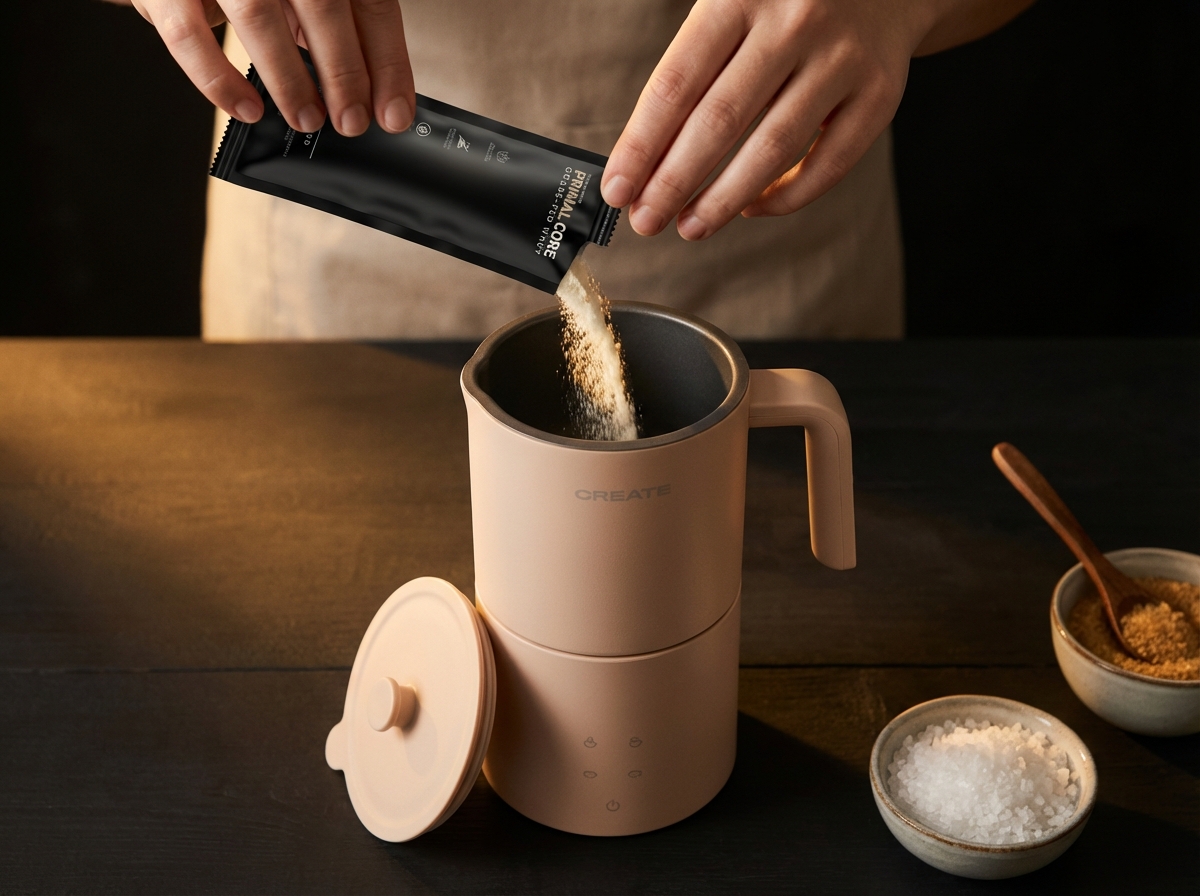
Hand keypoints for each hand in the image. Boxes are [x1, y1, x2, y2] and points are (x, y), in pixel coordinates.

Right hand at [129, 0, 414, 135]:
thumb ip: (328, 27)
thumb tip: (366, 92)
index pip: (369, 2)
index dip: (386, 61)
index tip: (393, 113)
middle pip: (323, 4)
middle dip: (344, 72)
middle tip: (352, 122)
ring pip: (259, 16)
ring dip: (290, 78)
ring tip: (308, 119)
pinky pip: (188, 35)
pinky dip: (219, 79)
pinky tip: (247, 109)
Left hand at [600, 0, 1027, 239]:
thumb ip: (692, 60)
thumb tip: (644, 154)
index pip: (677, 83)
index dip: (642, 144)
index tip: (618, 188)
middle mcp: (796, 20)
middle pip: (719, 121)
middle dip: (674, 182)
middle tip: (646, 220)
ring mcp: (843, 58)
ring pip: (773, 149)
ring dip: (724, 200)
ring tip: (690, 226)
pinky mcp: (880, 92)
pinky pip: (828, 164)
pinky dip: (785, 196)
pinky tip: (750, 208)